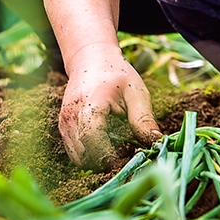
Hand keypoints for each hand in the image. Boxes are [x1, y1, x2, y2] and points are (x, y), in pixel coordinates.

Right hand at [57, 48, 161, 166]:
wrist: (90, 58)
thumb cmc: (116, 74)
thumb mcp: (136, 92)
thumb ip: (144, 119)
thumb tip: (156, 144)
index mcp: (90, 105)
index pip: (93, 139)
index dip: (110, 155)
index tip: (129, 157)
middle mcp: (71, 116)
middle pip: (84, 155)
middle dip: (106, 161)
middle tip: (127, 153)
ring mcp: (64, 123)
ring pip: (78, 158)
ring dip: (97, 161)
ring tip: (117, 148)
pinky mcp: (63, 128)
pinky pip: (75, 152)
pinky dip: (90, 155)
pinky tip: (106, 144)